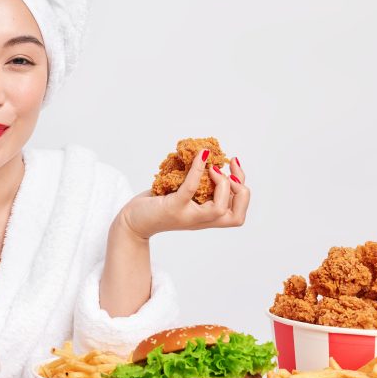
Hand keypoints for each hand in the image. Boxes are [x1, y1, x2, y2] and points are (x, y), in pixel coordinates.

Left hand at [119, 150, 250, 238]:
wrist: (133, 222)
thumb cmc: (158, 205)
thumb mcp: (185, 195)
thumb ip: (200, 185)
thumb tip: (210, 156)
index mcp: (207, 218)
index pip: (238, 214)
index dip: (243, 192)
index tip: (234, 171)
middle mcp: (200, 221)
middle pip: (237, 217)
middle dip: (242, 191)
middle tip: (229, 172)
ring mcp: (187, 216)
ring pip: (220, 209)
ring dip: (224, 184)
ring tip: (213, 168)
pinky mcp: (172, 208)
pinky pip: (191, 189)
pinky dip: (198, 170)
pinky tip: (200, 155)